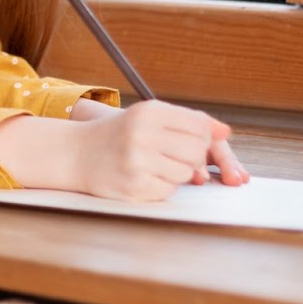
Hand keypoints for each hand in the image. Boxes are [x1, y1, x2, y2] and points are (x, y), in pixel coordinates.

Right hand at [0, 100, 249, 199]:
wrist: (76, 153)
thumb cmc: (118, 134)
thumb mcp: (148, 116)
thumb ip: (188, 121)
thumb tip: (225, 132)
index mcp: (148, 112)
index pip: (198, 126)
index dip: (201, 137)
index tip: (189, 140)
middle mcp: (142, 134)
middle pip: (196, 151)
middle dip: (192, 157)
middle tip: (173, 155)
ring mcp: (137, 162)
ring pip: (185, 174)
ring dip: (177, 173)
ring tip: (155, 165)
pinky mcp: (134, 187)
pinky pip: (169, 191)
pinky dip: (162, 187)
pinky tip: (145, 177)